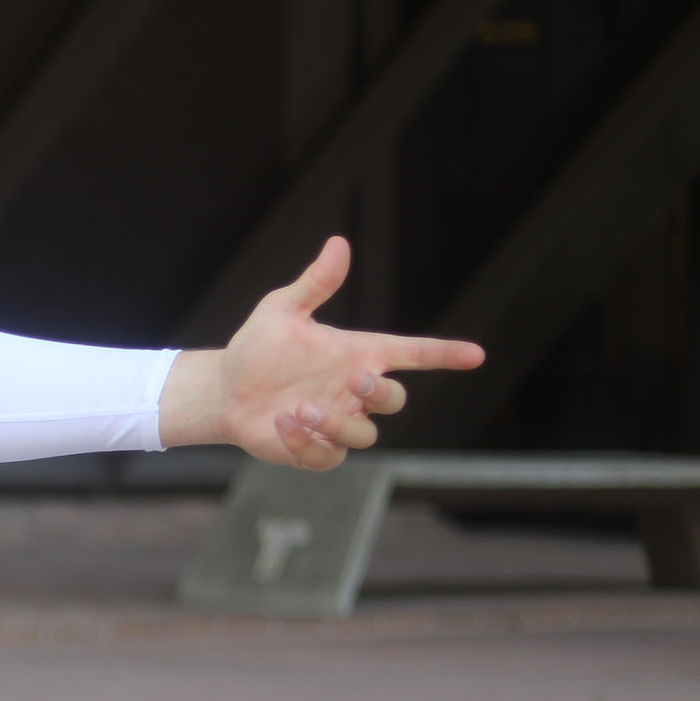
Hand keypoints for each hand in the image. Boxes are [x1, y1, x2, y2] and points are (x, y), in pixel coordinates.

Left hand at [165, 237, 483, 469]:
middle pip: (394, 399)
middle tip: (355, 379)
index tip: (475, 354)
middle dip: (382, 391)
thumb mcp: (283, 310)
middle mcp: (352, 391)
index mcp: (357, 354)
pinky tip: (282, 424)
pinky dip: (307, 444)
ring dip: (337, 422)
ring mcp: (337, 423)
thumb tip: (338, 243)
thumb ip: (315, 284)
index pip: (412, 353)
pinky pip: (328, 457)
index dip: (444, 354)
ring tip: (300, 408)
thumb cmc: (259, 347)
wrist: (224, 387)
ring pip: (365, 434)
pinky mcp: (314, 451)